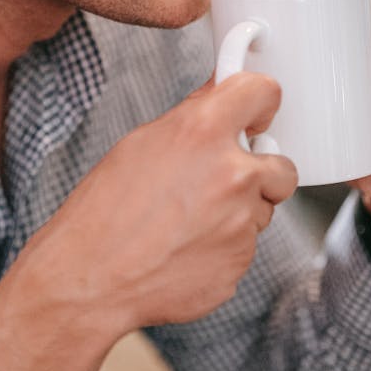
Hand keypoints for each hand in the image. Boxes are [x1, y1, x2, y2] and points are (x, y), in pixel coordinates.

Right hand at [0, 72, 296, 370]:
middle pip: (281, 165)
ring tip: (186, 220)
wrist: (89, 277)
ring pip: (261, 210)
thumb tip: (218, 95)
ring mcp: (241, 224)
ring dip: (238, 212)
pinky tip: (184, 247)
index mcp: (203, 132)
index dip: (259, 102)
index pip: (262, 92)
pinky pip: (244, 247)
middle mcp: (232, 174)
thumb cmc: (104, 210)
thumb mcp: (141, 143)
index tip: (255, 113)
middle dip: (258, 171)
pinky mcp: (239, 264)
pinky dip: (222, 246)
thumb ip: (193, 117)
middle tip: (220, 179)